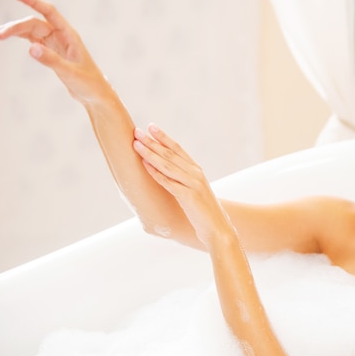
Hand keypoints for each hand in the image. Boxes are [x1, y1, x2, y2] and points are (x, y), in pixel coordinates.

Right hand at [0, 0, 108, 103]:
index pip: (49, 12)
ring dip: (16, 31)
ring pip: (33, 31)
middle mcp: (62, 36)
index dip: (33, 2)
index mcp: (70, 36)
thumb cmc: (89, 83)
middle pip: (35, 23)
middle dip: (17, 26)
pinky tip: (10, 37)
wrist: (96, 95)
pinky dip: (22, 37)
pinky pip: (35, 40)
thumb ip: (51, 60)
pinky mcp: (52, 53)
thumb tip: (31, 48)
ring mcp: (56, 44)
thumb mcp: (70, 73)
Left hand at [132, 124, 235, 246]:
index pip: (178, 149)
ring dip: (150, 153)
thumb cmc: (203, 212)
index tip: (151, 126)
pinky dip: (156, 173)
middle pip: (170, 154)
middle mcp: (196, 174)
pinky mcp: (189, 197)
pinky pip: (169, 182)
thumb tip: (167, 174)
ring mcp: (193, 184)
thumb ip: (183, 181)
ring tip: (136, 144)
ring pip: (167, 165)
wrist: (218, 228)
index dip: (164, 137)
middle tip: (137, 131)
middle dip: (152, 142)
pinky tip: (145, 165)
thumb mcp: (194, 192)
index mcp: (197, 170)